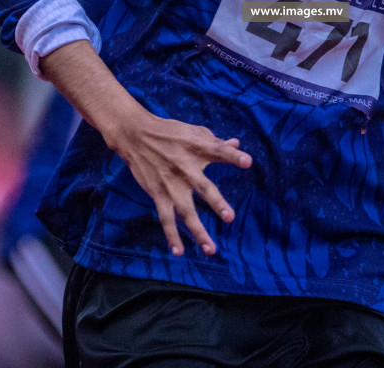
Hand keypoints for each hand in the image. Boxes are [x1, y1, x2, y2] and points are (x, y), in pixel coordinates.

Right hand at [105, 109, 252, 256]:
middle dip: (216, 202)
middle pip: (203, 187)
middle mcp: (185, 167)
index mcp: (197, 148)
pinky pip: (166, 218)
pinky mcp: (158, 193)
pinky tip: (179, 252)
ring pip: (185, 211)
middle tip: (230, 217)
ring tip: (211, 249)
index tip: (248, 162)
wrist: (135, 135)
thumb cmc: (169, 132)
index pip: (219, 151)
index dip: (233, 155)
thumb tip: (236, 143)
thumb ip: (215, 141)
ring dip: (198, 230)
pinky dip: (171, 235)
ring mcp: (171, 183)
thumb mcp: (193, 131)